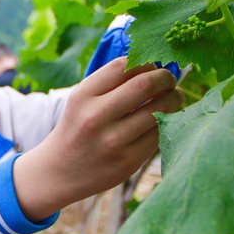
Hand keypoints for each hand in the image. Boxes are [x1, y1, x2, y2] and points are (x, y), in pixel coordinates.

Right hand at [14, 57, 181, 219]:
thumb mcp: (82, 100)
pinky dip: (167, 122)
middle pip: (145, 84)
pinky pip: (159, 134)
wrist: (59, 172)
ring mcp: (113, 141)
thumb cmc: (78, 128)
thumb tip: (155, 66)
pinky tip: (163, 119)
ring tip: (174, 98)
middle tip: (170, 80)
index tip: (154, 66)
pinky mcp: (128, 161)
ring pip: (159, 110)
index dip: (146, 62)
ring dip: (174, 99)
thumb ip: (111, 83)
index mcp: (83, 96)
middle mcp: (96, 117)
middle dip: (166, 78)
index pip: (123, 66)